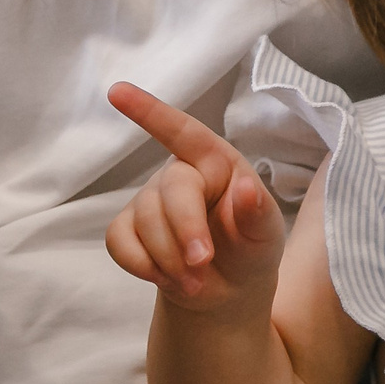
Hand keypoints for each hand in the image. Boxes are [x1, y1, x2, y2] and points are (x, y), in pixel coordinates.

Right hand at [103, 82, 284, 309]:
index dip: (151, 112)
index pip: (184, 132)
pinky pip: (119, 241)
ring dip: (170, 259)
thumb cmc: (250, 249)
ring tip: (195, 282)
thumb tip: (247, 189)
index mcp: (216, 163)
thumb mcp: (266, 235)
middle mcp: (180, 174)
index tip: (118, 92)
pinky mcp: (127, 229)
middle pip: (169, 191)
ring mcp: (148, 200)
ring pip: (144, 220)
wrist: (227, 291)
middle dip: (185, 231)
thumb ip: (258, 213)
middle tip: (202, 264)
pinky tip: (164, 277)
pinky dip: (142, 266)